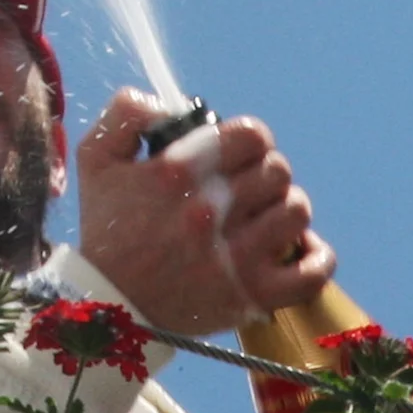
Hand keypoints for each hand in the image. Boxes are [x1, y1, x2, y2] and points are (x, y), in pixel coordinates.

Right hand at [74, 89, 336, 336]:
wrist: (108, 309)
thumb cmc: (106, 230)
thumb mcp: (96, 157)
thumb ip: (127, 111)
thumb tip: (169, 103)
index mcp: (179, 172)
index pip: (252, 135)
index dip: (250, 139)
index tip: (238, 155)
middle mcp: (211, 211)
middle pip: (278, 170)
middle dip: (265, 173)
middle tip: (247, 189)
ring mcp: (236, 257)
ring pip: (298, 212)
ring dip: (286, 209)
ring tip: (265, 217)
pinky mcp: (252, 296)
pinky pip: (312, 272)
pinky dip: (316, 255)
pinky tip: (298, 248)